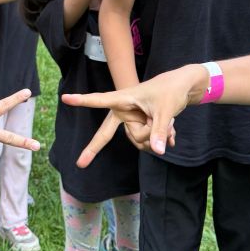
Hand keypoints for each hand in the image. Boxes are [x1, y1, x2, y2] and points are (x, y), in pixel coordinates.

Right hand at [64, 65, 205, 163]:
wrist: (184, 87)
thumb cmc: (171, 91)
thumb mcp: (165, 110)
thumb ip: (159, 131)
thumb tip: (158, 151)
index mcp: (123, 99)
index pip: (98, 100)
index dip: (82, 101)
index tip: (65, 98)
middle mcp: (123, 111)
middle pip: (108, 133)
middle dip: (95, 147)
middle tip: (80, 163)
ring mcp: (132, 120)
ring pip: (136, 139)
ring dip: (154, 135)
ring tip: (167, 121)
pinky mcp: (142, 126)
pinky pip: (147, 142)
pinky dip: (160, 139)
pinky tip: (172, 135)